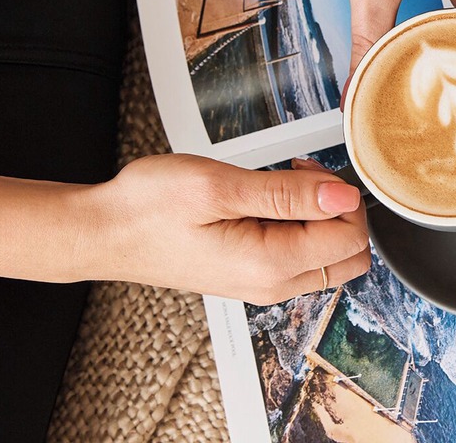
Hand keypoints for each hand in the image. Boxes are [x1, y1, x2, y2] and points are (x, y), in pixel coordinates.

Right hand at [84, 154, 369, 304]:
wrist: (105, 233)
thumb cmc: (149, 207)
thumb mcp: (219, 186)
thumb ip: (288, 194)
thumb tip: (344, 196)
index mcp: (270, 265)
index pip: (350, 238)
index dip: (341, 195)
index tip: (305, 170)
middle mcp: (273, 285)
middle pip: (351, 255)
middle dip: (340, 210)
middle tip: (300, 177)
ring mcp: (264, 285)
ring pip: (330, 257)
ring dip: (320, 217)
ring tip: (278, 184)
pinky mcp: (253, 276)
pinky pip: (302, 257)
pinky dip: (300, 227)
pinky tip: (265, 202)